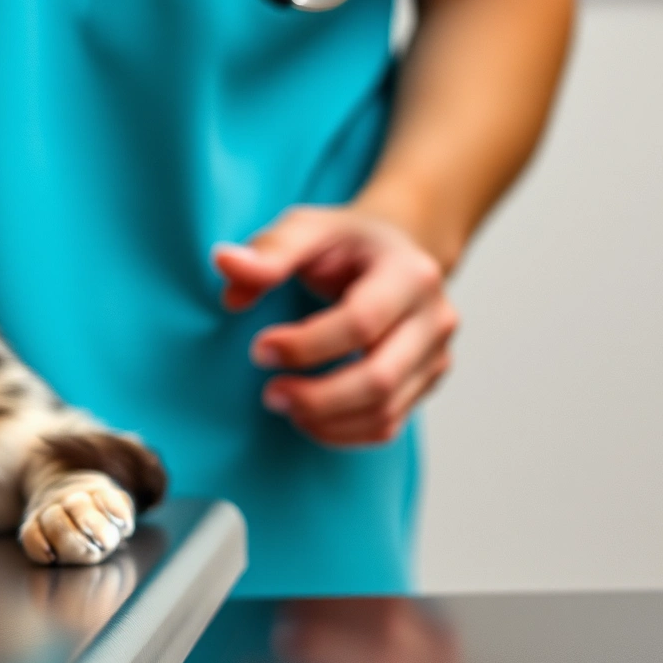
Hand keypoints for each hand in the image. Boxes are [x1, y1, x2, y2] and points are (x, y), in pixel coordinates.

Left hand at [213, 206, 457, 445]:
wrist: (391, 254)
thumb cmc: (343, 244)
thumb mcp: (307, 229)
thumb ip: (269, 250)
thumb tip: (226, 262)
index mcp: (410, 273)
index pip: (360, 323)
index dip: (305, 346)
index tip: (259, 350)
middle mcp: (435, 317)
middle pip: (379, 378)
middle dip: (317, 396)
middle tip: (270, 394)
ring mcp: (436, 354)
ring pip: (384, 411)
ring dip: (325, 419)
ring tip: (283, 403)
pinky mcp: (425, 382)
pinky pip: (387, 426)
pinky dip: (341, 433)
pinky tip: (307, 418)